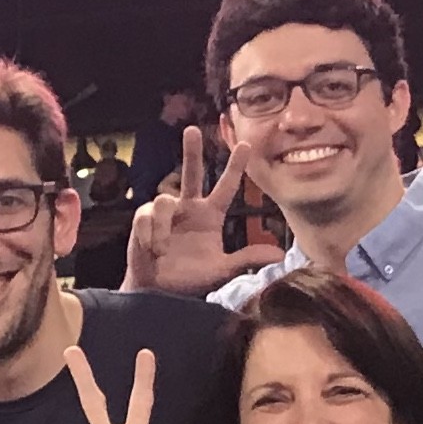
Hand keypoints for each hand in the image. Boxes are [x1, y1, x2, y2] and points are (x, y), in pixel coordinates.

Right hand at [124, 125, 282, 293]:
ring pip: (164, 200)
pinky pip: (146, 216)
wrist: (158, 293)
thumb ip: (246, 259)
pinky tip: (151, 248)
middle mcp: (188, 208)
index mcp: (209, 216)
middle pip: (191, 173)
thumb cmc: (190, 280)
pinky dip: (149, 233)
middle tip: (192, 130)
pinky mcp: (143, 219)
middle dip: (191, 151)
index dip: (235, 167)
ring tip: (162, 249)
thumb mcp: (221, 271)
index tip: (245, 145)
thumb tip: (279, 255)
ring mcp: (166, 213)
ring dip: (162, 226)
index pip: (225, 187)